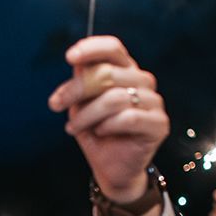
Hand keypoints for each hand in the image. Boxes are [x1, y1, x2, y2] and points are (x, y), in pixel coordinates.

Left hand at [48, 37, 168, 207]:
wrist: (110, 167)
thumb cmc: (96, 133)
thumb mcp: (81, 106)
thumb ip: (81, 84)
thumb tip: (77, 63)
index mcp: (125, 71)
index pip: (113, 49)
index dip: (92, 48)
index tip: (70, 57)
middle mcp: (143, 81)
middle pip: (107, 73)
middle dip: (76, 90)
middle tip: (56, 105)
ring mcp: (154, 102)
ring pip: (115, 98)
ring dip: (87, 114)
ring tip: (73, 127)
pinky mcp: (159, 124)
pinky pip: (129, 118)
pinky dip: (108, 126)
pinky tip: (99, 132)